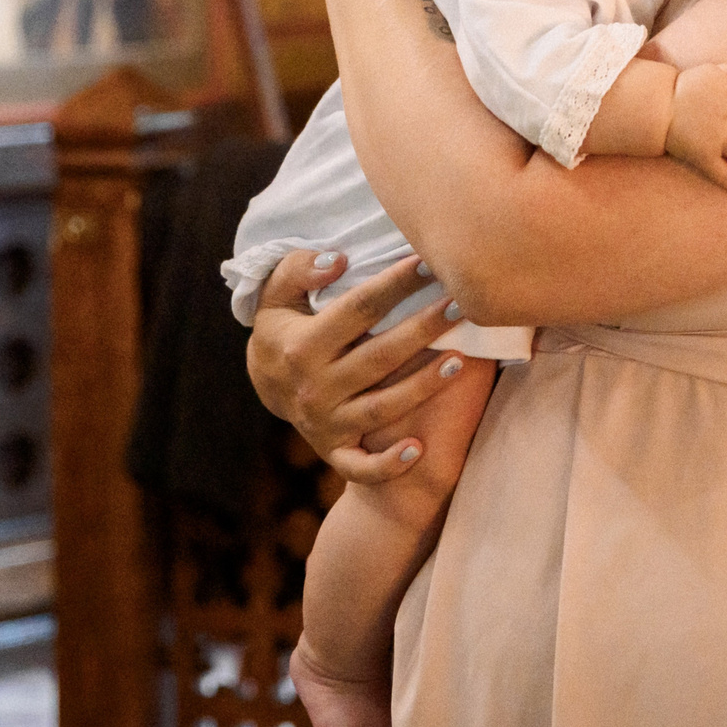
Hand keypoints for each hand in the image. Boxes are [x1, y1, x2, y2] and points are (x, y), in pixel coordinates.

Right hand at [246, 249, 465, 483]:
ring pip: (381, 407)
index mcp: (302, 345)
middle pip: (378, 357)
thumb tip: (340, 260)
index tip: (429, 263)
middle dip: (422, 331)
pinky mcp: (335, 451)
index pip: (357, 309)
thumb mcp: (277, 295)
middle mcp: (314, 386)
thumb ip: (299, 269)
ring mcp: (325, 422)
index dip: (395, 284)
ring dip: (422, 388)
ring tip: (461, 361)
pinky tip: (418, 450)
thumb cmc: (284, 327)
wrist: (265, 385)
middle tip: (461, 305)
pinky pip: (360, 466)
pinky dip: (386, 464)